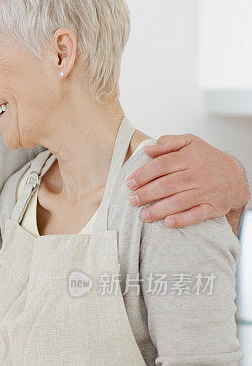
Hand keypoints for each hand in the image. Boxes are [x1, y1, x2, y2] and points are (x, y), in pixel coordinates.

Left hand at [126, 134, 249, 228]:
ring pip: (179, 201)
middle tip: (132, 201)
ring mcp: (206, 191)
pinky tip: (168, 222)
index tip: (129, 183)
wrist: (235, 177)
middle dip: (146, 194)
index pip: (162, 165)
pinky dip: (182, 219)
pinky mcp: (213, 206)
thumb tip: (147, 149)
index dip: (143, 174)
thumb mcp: (190, 143)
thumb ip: (168, 143)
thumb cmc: (206, 159)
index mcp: (189, 157)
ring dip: (159, 210)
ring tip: (143, 215)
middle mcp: (197, 174)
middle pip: (167, 185)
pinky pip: (196, 215)